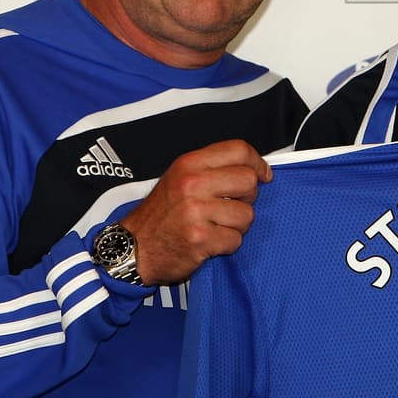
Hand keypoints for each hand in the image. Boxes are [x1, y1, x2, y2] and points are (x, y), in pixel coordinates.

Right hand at [118, 140, 270, 283]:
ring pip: (247, 214)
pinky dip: (227, 245)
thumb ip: (212, 169)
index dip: (257, 162)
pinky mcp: (200, 238)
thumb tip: (254, 169)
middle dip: (248, 197)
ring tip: (216, 226)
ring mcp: (196, 211)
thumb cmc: (161, 214)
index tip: (263, 175)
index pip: (238, 150)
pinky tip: (210, 242)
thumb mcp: (179, 178)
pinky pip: (235, 240)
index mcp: (189, 164)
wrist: (133, 248)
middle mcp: (192, 184)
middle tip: (232, 206)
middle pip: (249, 181)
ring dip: (237, 225)